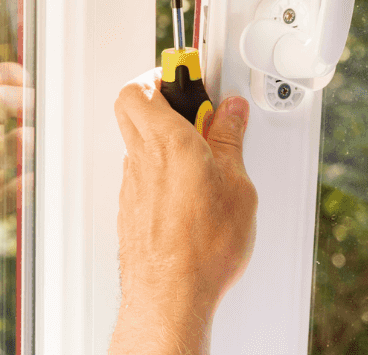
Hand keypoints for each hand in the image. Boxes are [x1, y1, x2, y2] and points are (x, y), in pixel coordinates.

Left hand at [110, 68, 256, 354]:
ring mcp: (132, 184)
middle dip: (159, 95)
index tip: (194, 69)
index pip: (149, 84)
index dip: (171, 71)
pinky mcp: (130, 210)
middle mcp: (141, 158)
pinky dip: (161, 168)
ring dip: (162, 134)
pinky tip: (190, 186)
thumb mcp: (237, 184)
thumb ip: (230, 141)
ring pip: (136, 139)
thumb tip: (230, 114)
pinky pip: (141, 172)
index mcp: (167, 140)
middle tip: (194, 104)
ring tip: (201, 149)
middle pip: (131, 104)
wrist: (170, 296)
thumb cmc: (201, 247)